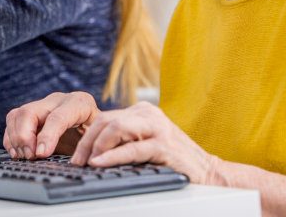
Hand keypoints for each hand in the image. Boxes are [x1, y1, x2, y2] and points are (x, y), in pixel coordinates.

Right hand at [3, 91, 100, 158]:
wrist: (97, 127)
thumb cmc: (98, 134)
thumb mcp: (99, 138)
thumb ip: (87, 146)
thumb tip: (74, 161)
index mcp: (79, 103)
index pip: (58, 117)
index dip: (47, 136)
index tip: (41, 154)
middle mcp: (58, 100)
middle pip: (30, 111)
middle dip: (24, 137)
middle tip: (30, 157)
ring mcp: (43, 105)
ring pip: (18, 114)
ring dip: (15, 138)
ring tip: (23, 156)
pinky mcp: (32, 113)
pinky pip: (13, 120)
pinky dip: (11, 138)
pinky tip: (18, 152)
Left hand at [71, 102, 218, 183]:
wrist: (209, 173)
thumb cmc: (173, 161)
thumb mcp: (146, 143)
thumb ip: (125, 139)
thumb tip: (90, 151)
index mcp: (143, 111)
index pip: (105, 118)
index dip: (86, 136)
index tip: (76, 156)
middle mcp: (149, 115)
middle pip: (106, 121)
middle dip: (86, 142)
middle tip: (76, 162)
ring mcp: (158, 128)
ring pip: (116, 128)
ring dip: (96, 146)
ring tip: (86, 162)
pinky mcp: (164, 146)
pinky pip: (132, 149)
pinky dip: (112, 157)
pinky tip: (100, 163)